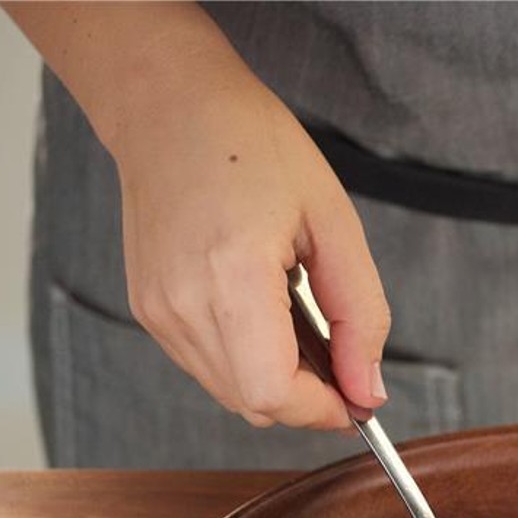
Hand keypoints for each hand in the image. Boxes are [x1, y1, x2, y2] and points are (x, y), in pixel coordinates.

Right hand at [111, 67, 389, 428]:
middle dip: (308, 400)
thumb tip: (369, 390)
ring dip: (278, 383)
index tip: (358, 398)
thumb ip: (361, 315)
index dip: (323, 410)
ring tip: (299, 321)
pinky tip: (265, 314)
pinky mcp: (148, 311)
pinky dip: (248, 362)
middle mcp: (181, 304)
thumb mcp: (334, 223)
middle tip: (340, 357)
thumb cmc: (251, 146)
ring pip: (231, 395)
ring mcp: (157, 313)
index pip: (273, 393)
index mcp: (231, 276)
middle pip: (253, 405)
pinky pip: (208, 367)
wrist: (168, 106)